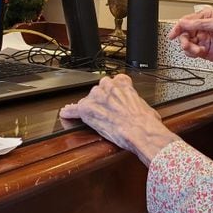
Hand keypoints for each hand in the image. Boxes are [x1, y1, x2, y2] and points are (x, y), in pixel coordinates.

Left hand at [60, 74, 179, 165]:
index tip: (114, 97)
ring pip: (87, 100)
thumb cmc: (146, 122)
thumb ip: (138, 104)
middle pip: (99, 90)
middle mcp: (108, 86)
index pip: (114, 81)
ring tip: (97, 119)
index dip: (113, 92)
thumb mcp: (147, 107)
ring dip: (90, 108)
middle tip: (108, 113)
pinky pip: (73, 110)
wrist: (141, 131)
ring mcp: (96, 97)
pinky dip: (70, 113)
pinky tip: (66, 114)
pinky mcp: (87, 110)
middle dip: (101, 101)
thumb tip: (141, 112)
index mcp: (123, 83)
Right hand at [167, 7, 212, 67]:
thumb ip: (199, 24)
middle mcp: (203, 28)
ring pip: (186, 42)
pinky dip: (192, 53)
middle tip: (187, 44)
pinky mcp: (203, 50)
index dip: (179, 27)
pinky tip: (199, 52)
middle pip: (184, 32)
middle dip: (184, 39)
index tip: (173, 34)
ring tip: (196, 50)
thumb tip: (184, 23)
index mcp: (206, 17)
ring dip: (188, 47)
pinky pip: (190, 51)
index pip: (187, 20)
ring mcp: (203, 39)